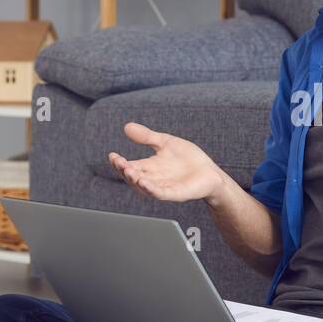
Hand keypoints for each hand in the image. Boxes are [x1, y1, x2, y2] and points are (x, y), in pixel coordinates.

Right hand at [108, 122, 223, 203]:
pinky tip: (145, 182)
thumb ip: (147, 137)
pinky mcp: (175, 194)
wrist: (210, 173)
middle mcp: (153, 179)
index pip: (129, 166)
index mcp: (149, 168)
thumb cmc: (188, 159)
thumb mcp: (165, 143)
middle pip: (133, 177)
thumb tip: (127, 127)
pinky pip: (160, 193)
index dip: (119, 162)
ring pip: (144, 187)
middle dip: (124, 170)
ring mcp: (163, 188)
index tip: (112, 155)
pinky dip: (151, 189)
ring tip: (128, 171)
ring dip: (135, 180)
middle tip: (118, 162)